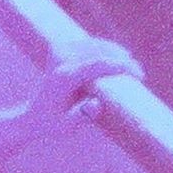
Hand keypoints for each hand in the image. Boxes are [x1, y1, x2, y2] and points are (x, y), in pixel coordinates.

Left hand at [27, 38, 141, 127]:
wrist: (32, 116)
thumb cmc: (51, 125)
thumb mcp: (65, 127)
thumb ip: (80, 116)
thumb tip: (96, 102)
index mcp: (64, 78)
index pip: (97, 65)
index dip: (119, 67)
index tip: (137, 74)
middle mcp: (61, 62)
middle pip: (98, 51)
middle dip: (122, 60)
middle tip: (140, 72)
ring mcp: (60, 53)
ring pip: (94, 44)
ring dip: (115, 51)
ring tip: (132, 64)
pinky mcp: (60, 50)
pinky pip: (88, 44)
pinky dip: (104, 48)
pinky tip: (118, 55)